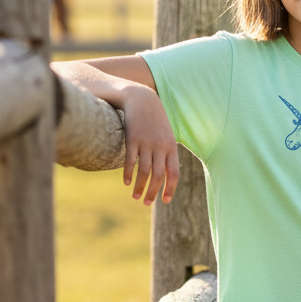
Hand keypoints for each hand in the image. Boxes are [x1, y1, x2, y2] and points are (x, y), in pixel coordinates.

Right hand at [120, 85, 180, 205]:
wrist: (141, 98)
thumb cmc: (155, 120)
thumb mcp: (166, 135)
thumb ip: (167, 153)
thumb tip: (165, 174)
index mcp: (171, 147)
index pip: (174, 174)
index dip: (170, 189)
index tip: (164, 201)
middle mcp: (160, 147)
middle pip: (158, 176)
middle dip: (152, 193)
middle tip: (146, 203)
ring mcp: (146, 143)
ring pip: (144, 172)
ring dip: (140, 187)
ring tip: (135, 196)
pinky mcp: (132, 139)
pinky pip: (130, 161)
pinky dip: (128, 174)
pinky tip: (126, 182)